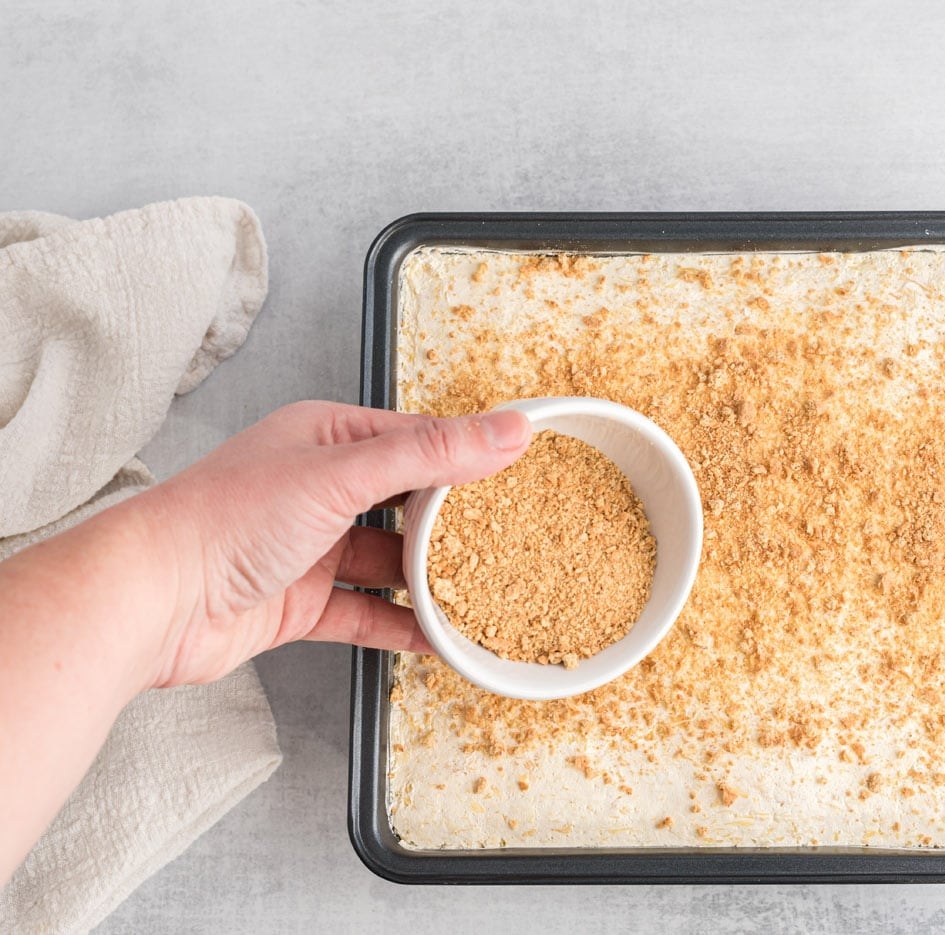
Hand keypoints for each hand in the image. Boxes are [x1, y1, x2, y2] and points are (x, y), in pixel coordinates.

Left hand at [139, 401, 531, 686]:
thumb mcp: (343, 474)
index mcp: (326, 438)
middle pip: (406, 504)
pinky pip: (364, 612)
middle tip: (511, 538)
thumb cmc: (225, 519)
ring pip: (388, 562)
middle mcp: (318, 488)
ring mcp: (308, 548)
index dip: (468, 455)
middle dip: (454, 526)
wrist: (150, 600)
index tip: (521, 471)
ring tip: (483, 592)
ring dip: (430, 581)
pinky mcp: (298, 602)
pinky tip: (439, 638)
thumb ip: (431, 454)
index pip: (416, 440)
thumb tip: (506, 430)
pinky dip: (401, 626)